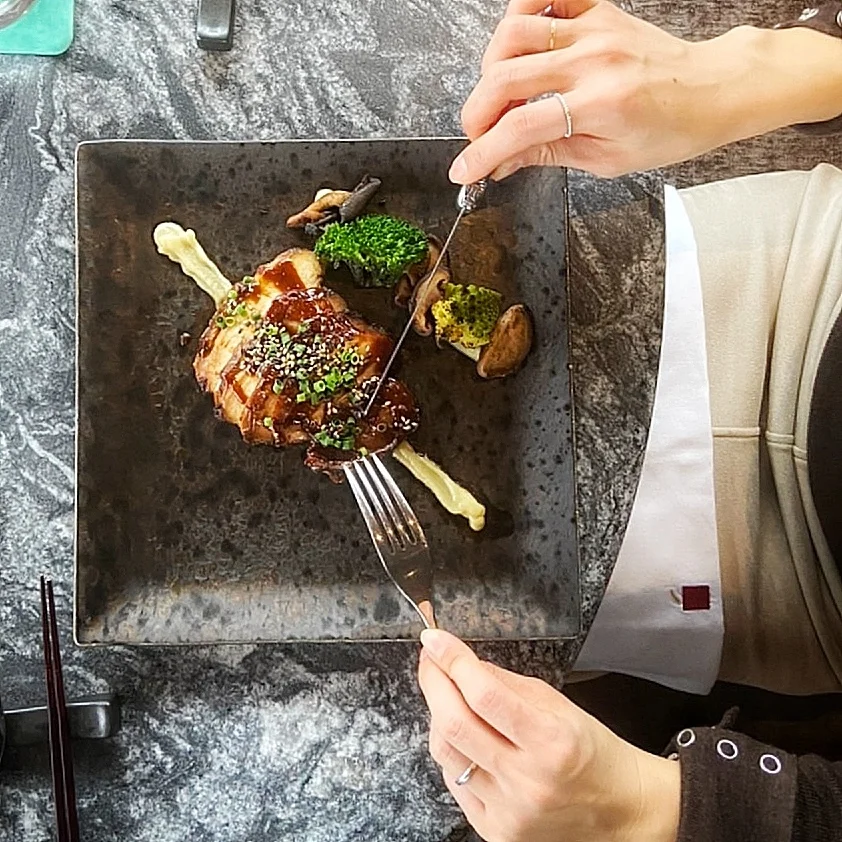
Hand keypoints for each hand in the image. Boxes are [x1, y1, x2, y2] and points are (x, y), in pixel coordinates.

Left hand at [417, 629, 679, 841]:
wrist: (618, 810)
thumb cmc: (592, 752)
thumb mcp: (559, 704)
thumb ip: (506, 683)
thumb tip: (463, 662)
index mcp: (551, 741)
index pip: (485, 695)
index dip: (452, 661)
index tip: (434, 639)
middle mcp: (527, 780)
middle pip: (455, 724)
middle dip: (433, 682)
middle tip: (430, 660)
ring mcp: (508, 811)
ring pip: (446, 753)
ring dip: (438, 715)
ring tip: (447, 696)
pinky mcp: (495, 832)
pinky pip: (453, 783)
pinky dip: (452, 753)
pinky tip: (463, 737)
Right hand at [450, 0, 841, 179]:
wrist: (711, 91)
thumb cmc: (669, 130)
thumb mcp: (606, 160)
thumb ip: (547, 155)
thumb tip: (502, 163)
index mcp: (601, 106)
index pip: (521, 128)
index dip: (482, 153)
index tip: (465, 171)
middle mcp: (594, 61)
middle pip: (506, 79)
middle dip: (477, 115)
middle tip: (477, 135)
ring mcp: (594, 30)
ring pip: (514, 34)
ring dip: (490, 69)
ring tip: (497, 95)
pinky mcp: (597, 11)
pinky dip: (519, 15)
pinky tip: (515, 45)